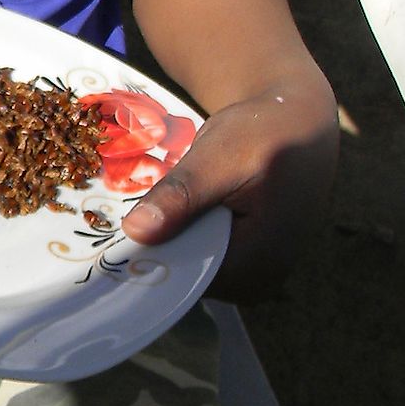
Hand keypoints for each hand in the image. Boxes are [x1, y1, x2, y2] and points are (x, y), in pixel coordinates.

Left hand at [120, 79, 338, 301]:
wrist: (299, 123)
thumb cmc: (263, 134)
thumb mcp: (219, 157)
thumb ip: (182, 196)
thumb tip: (136, 233)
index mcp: (257, 264)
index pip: (185, 279)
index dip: (145, 260)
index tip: (105, 244)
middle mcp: (258, 281)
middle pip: (187, 274)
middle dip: (152, 248)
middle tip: (110, 223)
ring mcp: (254, 273)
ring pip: (191, 262)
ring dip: (164, 238)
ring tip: (133, 213)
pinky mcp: (246, 258)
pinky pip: (201, 253)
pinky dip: (180, 232)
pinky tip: (161, 211)